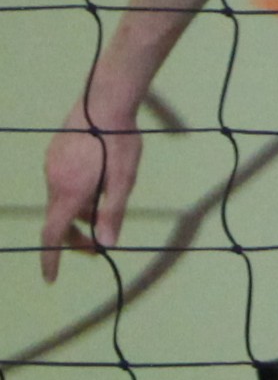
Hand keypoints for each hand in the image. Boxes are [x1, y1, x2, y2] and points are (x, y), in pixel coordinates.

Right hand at [39, 104, 142, 282]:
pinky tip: (95, 182)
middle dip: (74, 238)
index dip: (50, 258)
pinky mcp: (55, 153)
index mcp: (69, 193)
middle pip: (58, 220)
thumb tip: (108, 243)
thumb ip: (113, 212)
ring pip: (60, 200)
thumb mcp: (124, 179)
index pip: (52, 235)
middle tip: (94, 248)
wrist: (105, 100)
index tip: (50, 278)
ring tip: (102, 209)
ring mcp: (52, 166)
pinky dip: (74, 193)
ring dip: (77, 213)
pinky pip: (61, 182)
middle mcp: (54, 182)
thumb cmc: (119, 141)